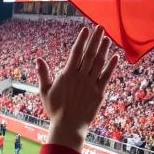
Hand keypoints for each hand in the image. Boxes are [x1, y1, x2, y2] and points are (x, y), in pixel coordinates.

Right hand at [36, 24, 117, 152]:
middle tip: (100, 27)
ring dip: (104, 50)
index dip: (81, 40)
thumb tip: (38, 60)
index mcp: (67, 75)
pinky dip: (111, 66)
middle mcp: (80, 77)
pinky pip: (107, 76)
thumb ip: (43, 74)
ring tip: (107, 39)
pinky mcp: (99, 92)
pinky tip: (115, 57)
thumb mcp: (45, 91)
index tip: (85, 30)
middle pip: (90, 54)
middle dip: (95, 40)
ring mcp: (91, 84)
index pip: (76, 53)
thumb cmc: (54, 109)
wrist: (68, 125)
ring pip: (99, 63)